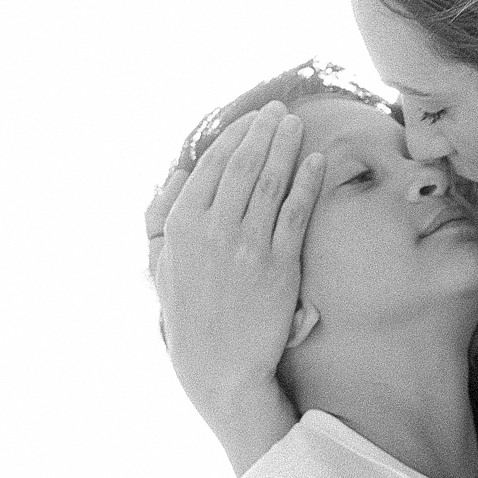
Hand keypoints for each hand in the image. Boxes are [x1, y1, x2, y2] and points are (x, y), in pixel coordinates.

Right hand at [147, 100, 322, 443]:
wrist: (220, 366)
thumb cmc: (188, 315)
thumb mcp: (160, 263)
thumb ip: (161, 215)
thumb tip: (176, 172)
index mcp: (182, 224)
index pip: (212, 165)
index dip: (236, 136)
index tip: (252, 119)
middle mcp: (214, 229)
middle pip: (244, 166)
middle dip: (264, 131)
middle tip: (280, 111)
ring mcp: (249, 246)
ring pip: (272, 183)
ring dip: (287, 147)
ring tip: (297, 125)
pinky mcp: (279, 266)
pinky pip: (296, 214)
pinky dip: (307, 184)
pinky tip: (316, 163)